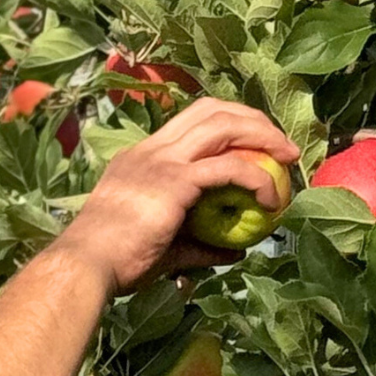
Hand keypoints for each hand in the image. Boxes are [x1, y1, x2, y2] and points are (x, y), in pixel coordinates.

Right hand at [49, 96, 299, 293]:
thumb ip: (201, 246)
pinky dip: (257, 178)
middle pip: (212, 109)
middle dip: (254, 119)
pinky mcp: (175, 181)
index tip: (256, 144)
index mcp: (141, 158)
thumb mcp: (163, 249)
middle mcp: (151, 150)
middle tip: (281, 147)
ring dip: (264, 136)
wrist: (87, 267)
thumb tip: (236, 251)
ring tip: (288, 159)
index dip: (229, 124)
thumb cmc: (115, 263)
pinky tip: (271, 200)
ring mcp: (162, 161)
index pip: (190, 121)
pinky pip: (230, 168)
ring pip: (224, 125)